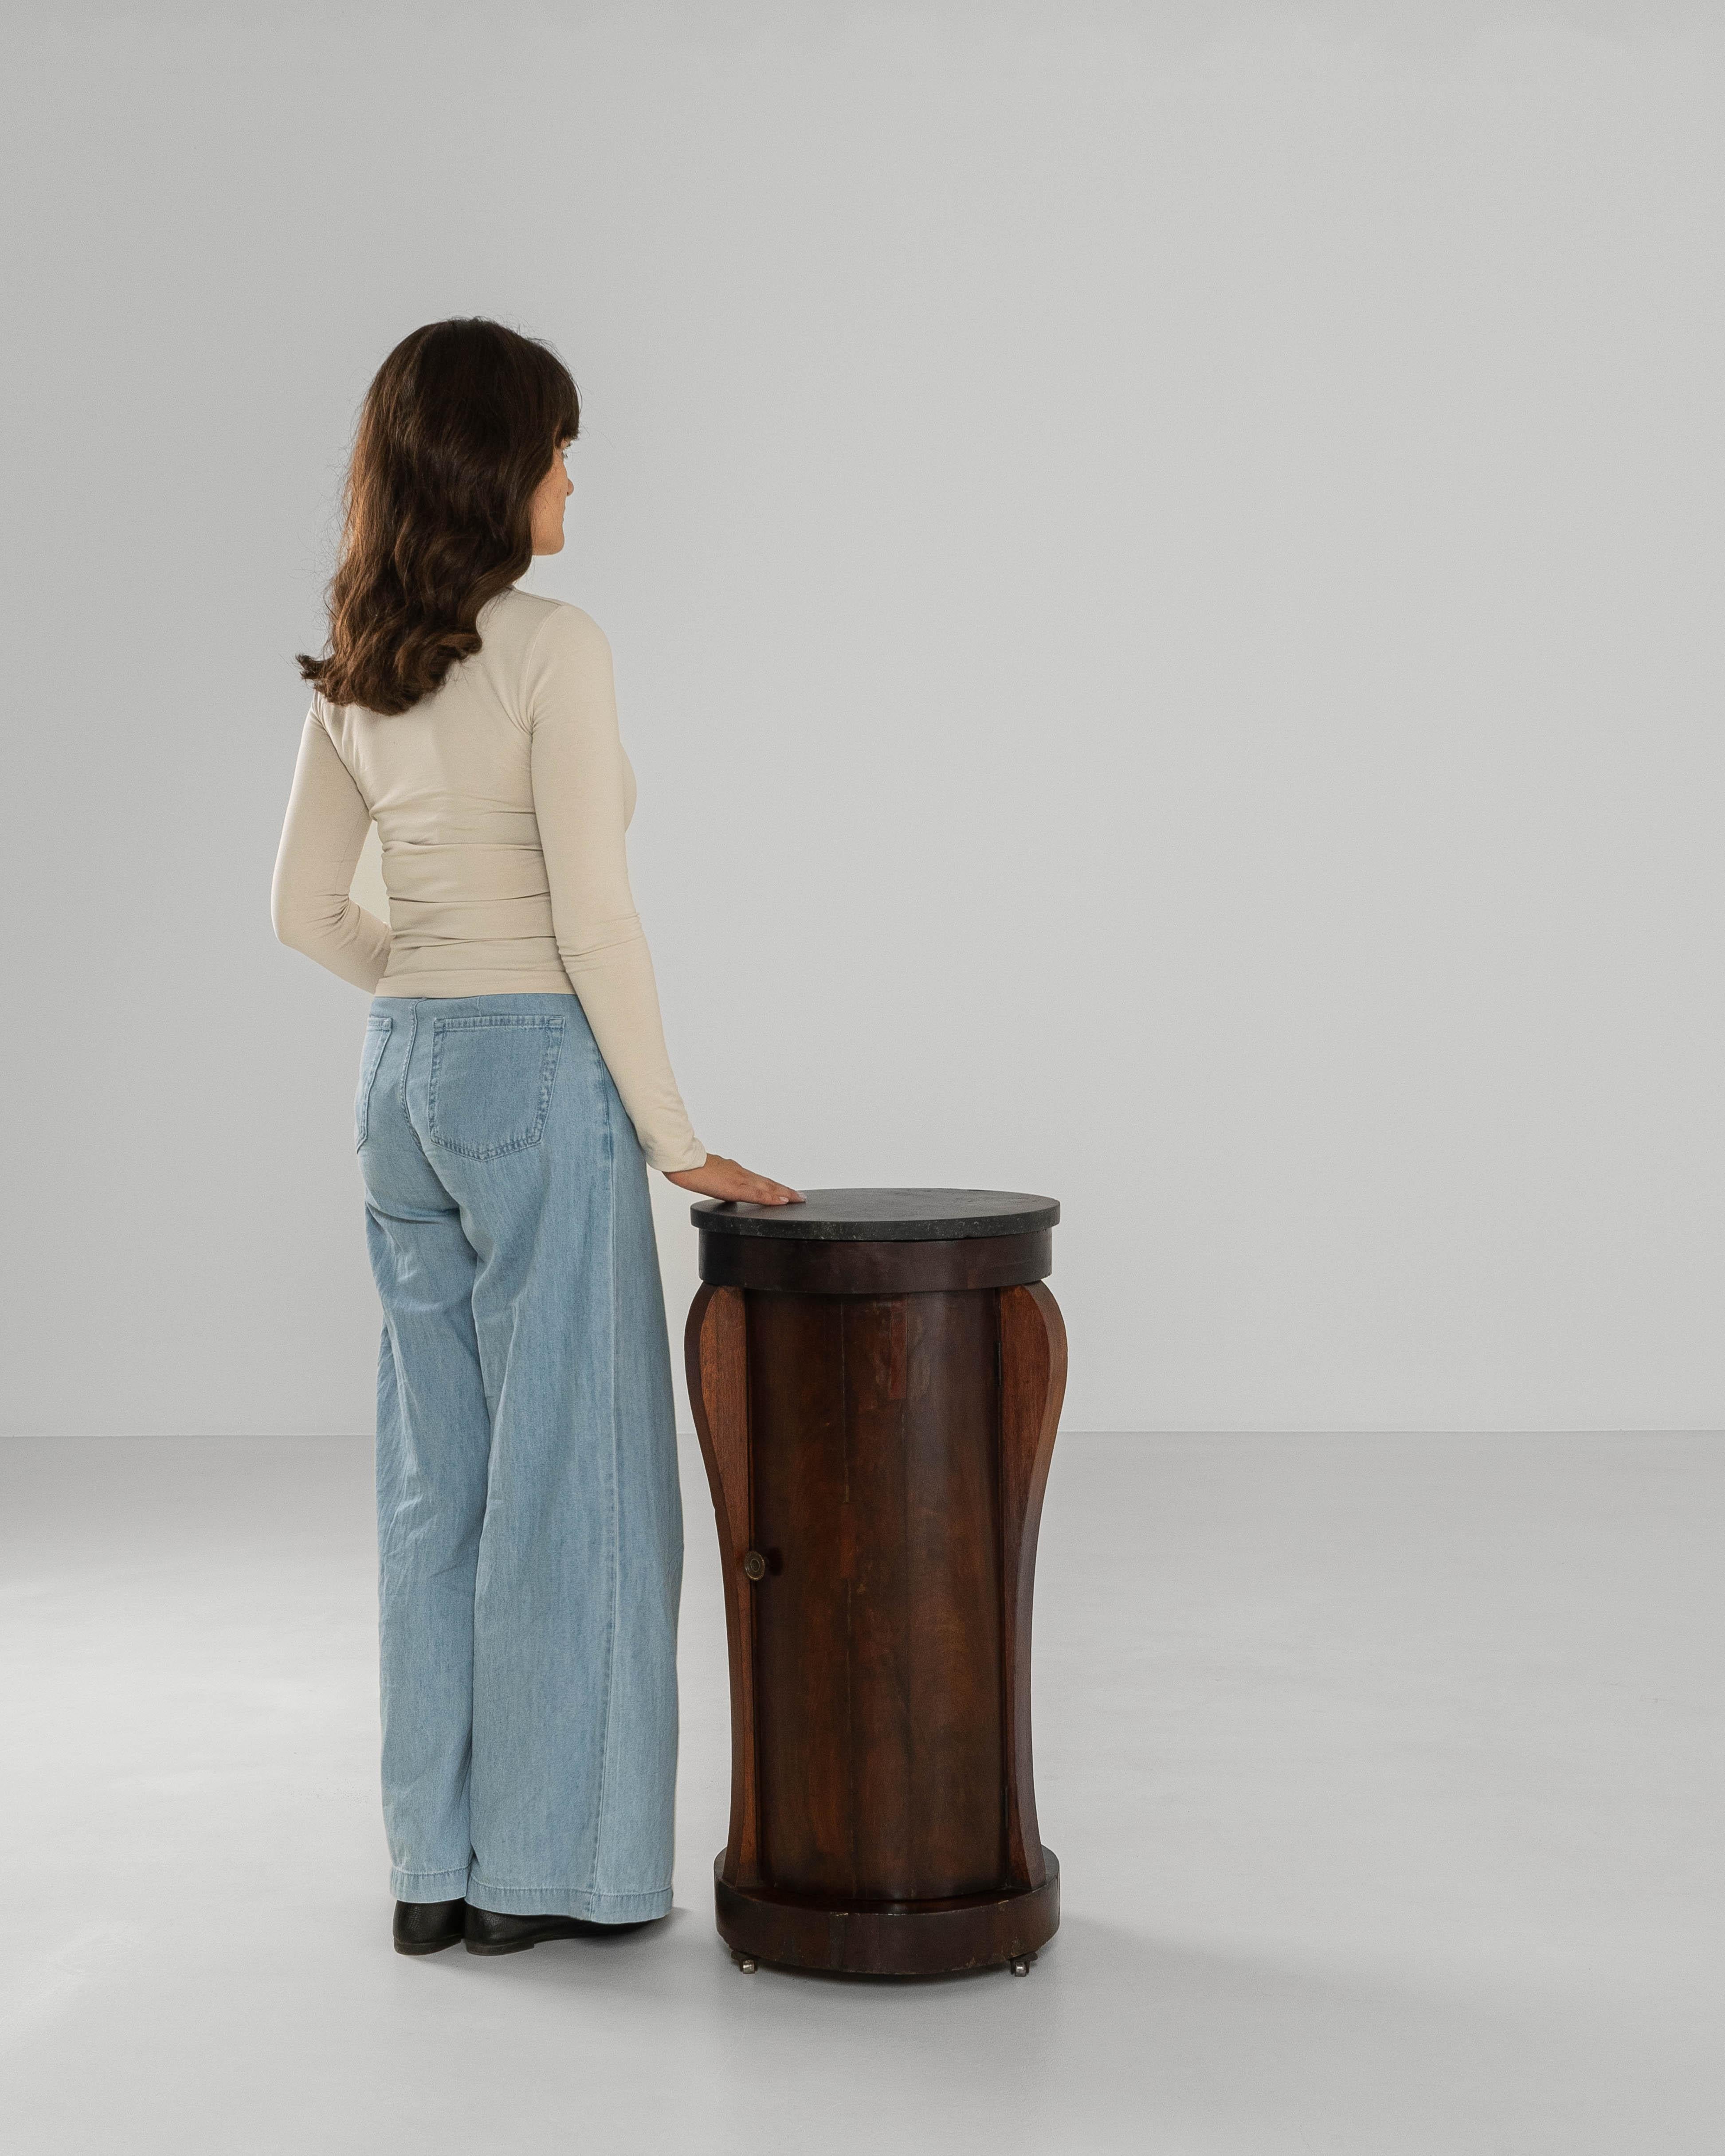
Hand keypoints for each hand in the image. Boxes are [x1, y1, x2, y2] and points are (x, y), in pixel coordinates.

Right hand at [663, 1153, 804, 1205]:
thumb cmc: (690, 1168)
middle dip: (784, 1190)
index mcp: (734, 1172)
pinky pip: (758, 1194)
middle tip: (800, 1197)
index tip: (786, 1192)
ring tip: (798, 1199)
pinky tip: (783, 1201)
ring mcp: (740, 1179)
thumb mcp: (709, 1176)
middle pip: (768, 1182)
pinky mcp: (735, 1187)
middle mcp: (741, 1173)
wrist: (682, 1162)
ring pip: (767, 1186)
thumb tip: (724, 1188)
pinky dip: (771, 1197)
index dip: (773, 1186)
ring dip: (784, 1193)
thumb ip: (719, 1180)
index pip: (758, 1180)